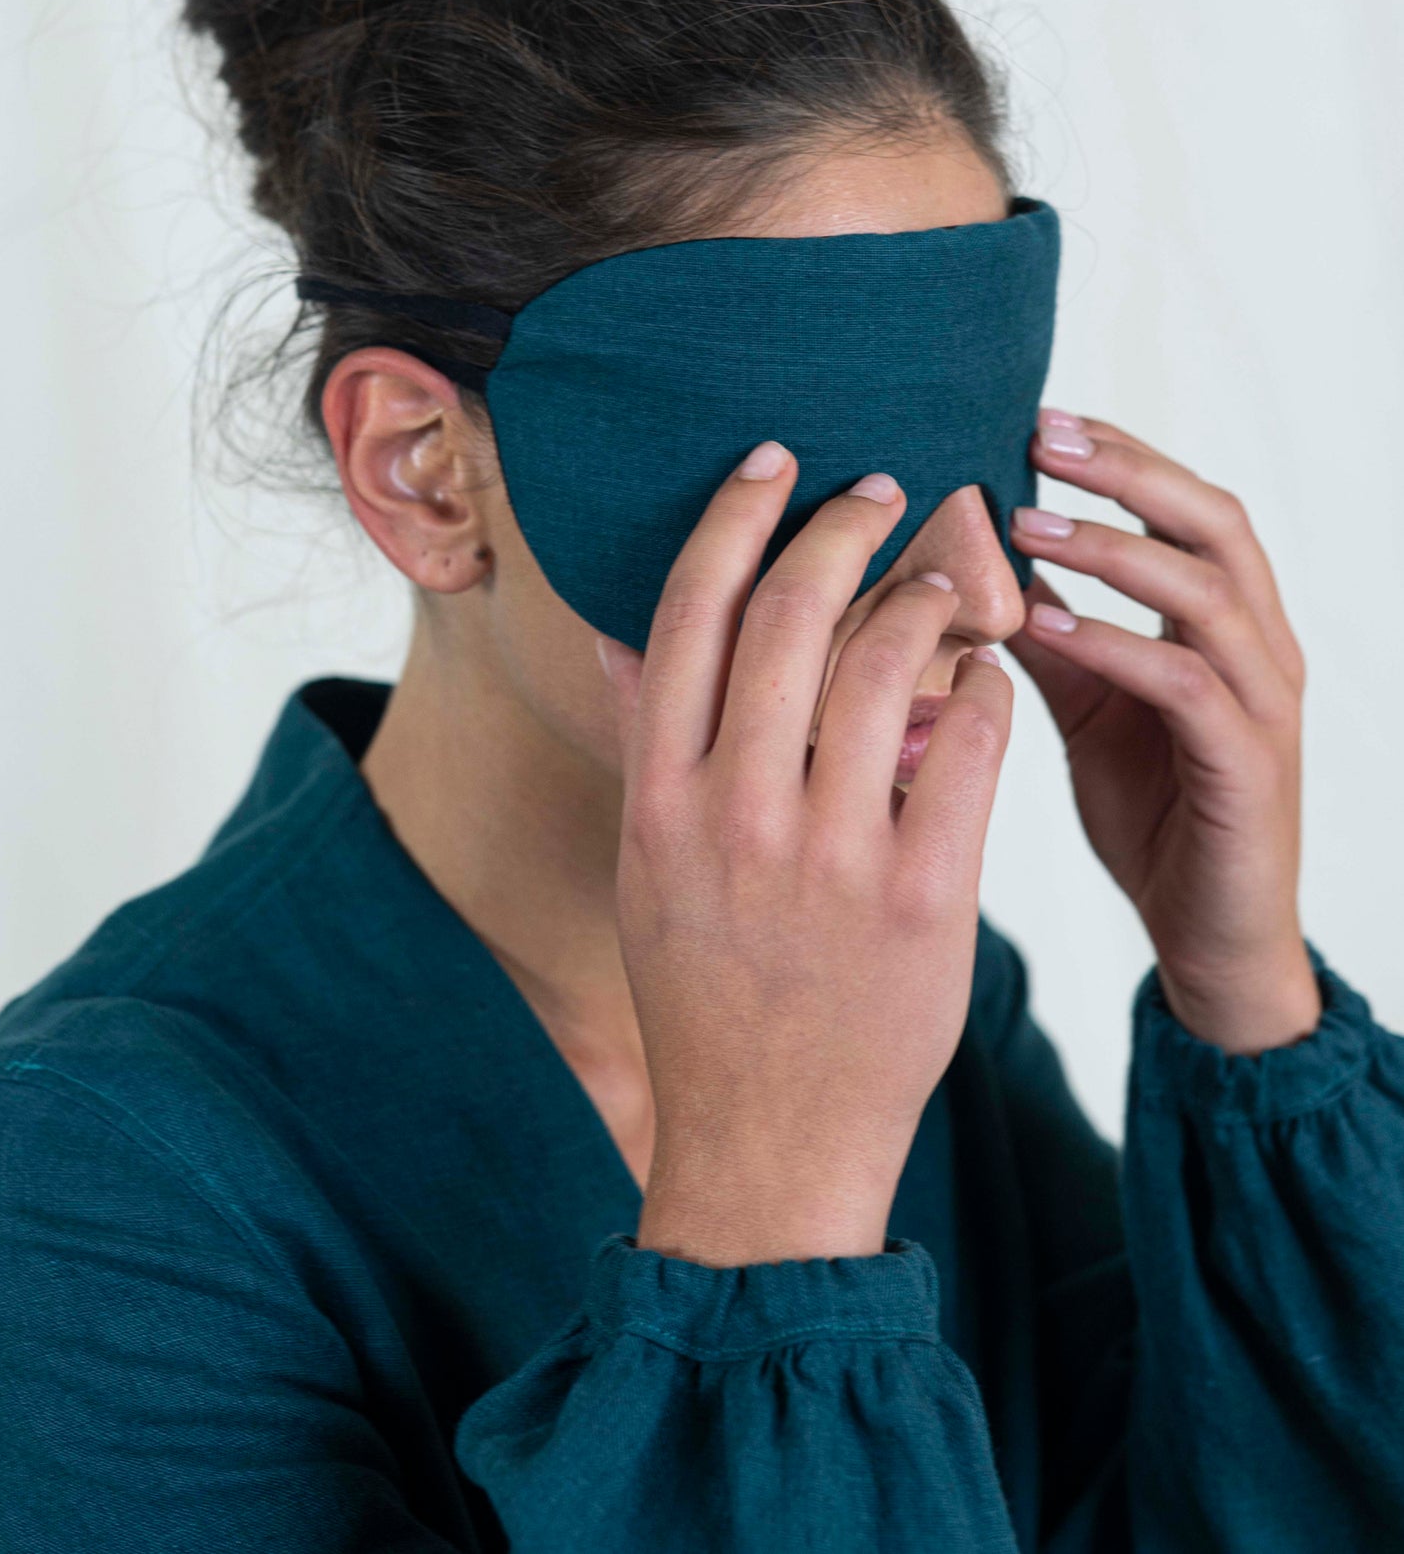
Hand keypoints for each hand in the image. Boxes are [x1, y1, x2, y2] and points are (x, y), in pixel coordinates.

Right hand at [597, 440, 1011, 1267]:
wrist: (768, 1145)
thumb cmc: (708, 996)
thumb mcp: (646, 872)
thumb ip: (644, 750)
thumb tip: (619, 636)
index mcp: (658, 798)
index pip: (689, 614)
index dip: (734, 517)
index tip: (774, 460)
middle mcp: (734, 814)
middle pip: (789, 614)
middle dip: (842, 526)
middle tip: (884, 486)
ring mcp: (829, 857)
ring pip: (883, 663)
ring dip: (923, 598)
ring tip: (945, 585)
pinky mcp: (922, 899)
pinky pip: (964, 750)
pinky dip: (980, 693)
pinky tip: (985, 680)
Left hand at [1007, 408, 1319, 1053]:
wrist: (1212, 944)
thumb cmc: (1152, 816)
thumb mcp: (1088, 707)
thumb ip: (1052, 634)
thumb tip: (975, 560)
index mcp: (1228, 623)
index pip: (1189, 506)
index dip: (1123, 455)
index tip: (1040, 417)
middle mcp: (1260, 649)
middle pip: (1214, 520)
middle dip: (1127, 471)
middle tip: (1041, 437)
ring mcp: (1262, 706)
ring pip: (1205, 591)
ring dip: (1111, 549)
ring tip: (1026, 524)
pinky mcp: (1246, 768)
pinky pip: (1186, 685)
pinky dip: (1117, 645)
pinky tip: (1050, 627)